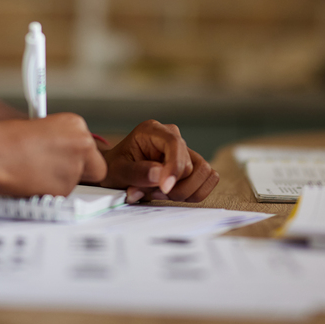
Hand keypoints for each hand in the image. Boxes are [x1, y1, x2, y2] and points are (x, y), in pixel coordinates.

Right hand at [0, 113, 106, 196]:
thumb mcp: (41, 130)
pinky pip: (61, 194)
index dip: (79, 156)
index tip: (67, 158)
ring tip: (32, 171)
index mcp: (76, 123)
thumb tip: (62, 157)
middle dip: (81, 173)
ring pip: (75, 182)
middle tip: (58, 172)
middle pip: (95, 167)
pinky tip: (30, 180)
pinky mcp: (65, 187)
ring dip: (58, 181)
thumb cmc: (7, 140)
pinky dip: (48, 191)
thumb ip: (60, 143)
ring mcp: (76, 166)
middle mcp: (82, 143)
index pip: (90, 147)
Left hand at [99, 120, 218, 202]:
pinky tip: (174, 193)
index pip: (174, 144)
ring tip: (162, 193)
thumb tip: (160, 175)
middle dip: (176, 186)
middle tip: (154, 193)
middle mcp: (173, 136)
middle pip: (192, 164)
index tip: (165, 188)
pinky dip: (194, 192)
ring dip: (186, 191)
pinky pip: (208, 179)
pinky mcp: (192, 165)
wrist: (117, 171)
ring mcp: (185, 150)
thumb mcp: (117, 172)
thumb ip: (137, 173)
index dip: (174, 168)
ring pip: (204, 173)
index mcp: (152, 131)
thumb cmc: (116, 168)